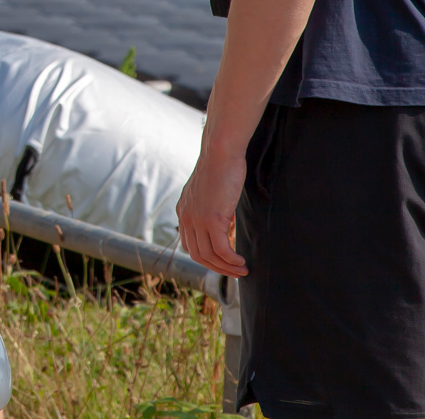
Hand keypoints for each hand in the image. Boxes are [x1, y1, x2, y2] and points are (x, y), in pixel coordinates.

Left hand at [177, 145, 248, 277]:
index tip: (222, 263)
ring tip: (242, 270)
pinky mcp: (211, 219)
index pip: (189, 244)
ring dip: (227, 267)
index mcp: (182, 211)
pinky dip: (231, 260)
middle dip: (217, 267)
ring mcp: (197, 219)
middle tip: (235, 272)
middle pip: (197, 254)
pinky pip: (221, 250)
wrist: (220, 152)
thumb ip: (210, 208)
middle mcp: (185, 217)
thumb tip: (224, 224)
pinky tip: (241, 262)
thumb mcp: (209, 192)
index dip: (206, 258)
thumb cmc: (220, 168)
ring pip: (209, 255)